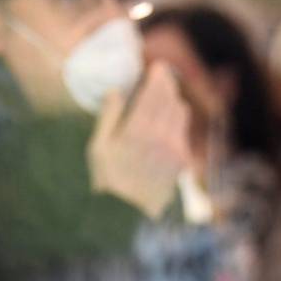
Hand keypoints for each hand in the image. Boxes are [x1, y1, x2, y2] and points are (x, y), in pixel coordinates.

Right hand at [88, 61, 191, 217]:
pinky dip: (177, 121)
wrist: (127, 213)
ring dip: (174, 101)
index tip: (158, 67)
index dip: (158, 77)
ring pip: (181, 113)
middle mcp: (161, 137)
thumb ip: (109, 116)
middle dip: (168, 84)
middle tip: (163, 76)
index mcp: (138, 130)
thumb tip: (115, 91)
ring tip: (165, 96)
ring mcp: (175, 149)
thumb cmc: (107, 180)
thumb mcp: (98, 146)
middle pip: (171, 99)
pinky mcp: (183, 161)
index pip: (154, 93)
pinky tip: (168, 121)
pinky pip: (183, 131)